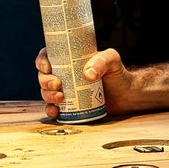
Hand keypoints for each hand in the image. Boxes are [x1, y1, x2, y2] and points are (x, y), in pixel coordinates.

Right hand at [35, 46, 155, 119]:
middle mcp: (63, 75)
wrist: (126, 96)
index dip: (42, 61)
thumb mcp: (112, 60)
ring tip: (60, 97)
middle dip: (45, 81)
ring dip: (47, 95)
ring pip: (46, 92)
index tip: (47, 67)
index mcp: (69, 60)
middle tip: (57, 84)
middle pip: (43, 76)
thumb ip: (103, 60)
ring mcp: (65, 91)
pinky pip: (53, 108)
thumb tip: (88, 74)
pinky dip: (51, 110)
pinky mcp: (69, 106)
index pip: (48, 56)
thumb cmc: (117, 74)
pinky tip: (56, 111)